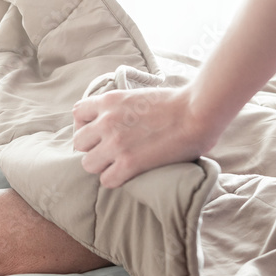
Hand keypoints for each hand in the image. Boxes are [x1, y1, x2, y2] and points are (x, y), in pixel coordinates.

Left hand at [71, 86, 219, 188]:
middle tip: (108, 151)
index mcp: (110, 100)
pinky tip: (129, 175)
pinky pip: (106, 180)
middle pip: (78, 142)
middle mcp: (107, 121)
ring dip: (102, 166)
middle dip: (92, 148)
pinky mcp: (128, 163)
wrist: (197, 112)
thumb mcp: (139, 95)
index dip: (85, 125)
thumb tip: (121, 120)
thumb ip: (122, 108)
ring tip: (118, 165)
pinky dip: (116, 180)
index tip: (98, 132)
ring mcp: (115, 143)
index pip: (77, 114)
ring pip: (88, 164)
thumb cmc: (178, 103)